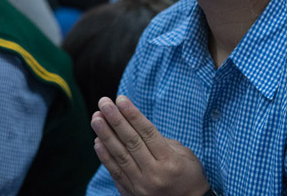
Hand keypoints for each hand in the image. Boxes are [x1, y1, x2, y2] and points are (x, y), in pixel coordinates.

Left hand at [91, 96, 209, 195]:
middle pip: (131, 142)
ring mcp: (140, 185)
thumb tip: (139, 128)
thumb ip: (163, 141)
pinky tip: (97, 141)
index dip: (133, 115)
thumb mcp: (185, 155)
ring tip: (96, 118)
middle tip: (104, 103)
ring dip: (106, 135)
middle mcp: (154, 173)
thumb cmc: (190, 176)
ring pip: (119, 156)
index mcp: (170, 161)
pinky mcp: (131, 192)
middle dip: (115, 120)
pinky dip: (105, 156)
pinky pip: (115, 172)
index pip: (147, 133)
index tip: (121, 99)